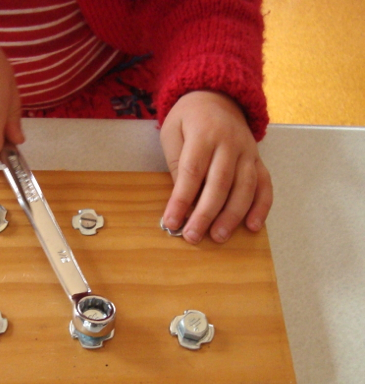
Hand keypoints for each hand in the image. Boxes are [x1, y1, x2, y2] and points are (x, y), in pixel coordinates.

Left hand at [160, 91, 271, 243]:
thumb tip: (182, 197)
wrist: (218, 95)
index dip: (181, 199)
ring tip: (218, 237)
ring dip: (232, 215)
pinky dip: (261, 207)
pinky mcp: (258, 159)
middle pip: (220, 183)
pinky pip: (264, 184)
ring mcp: (247, 152)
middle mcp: (230, 143)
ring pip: (244, 187)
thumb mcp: (172, 131)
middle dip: (206, 213)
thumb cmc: (189, 118)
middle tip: (193, 236)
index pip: (192, 171)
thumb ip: (175, 162)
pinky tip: (252, 226)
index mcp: (204, 133)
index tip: (171, 222)